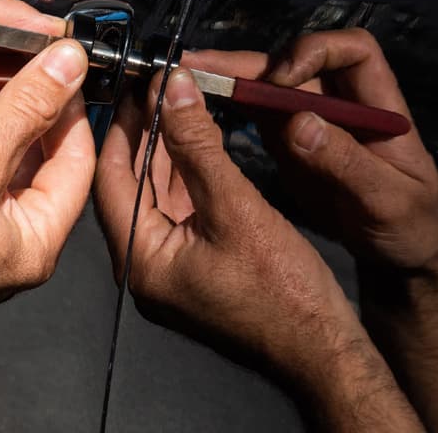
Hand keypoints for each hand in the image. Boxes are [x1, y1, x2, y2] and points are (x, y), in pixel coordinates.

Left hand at [94, 69, 371, 384]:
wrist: (326, 351)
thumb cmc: (285, 294)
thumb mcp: (236, 208)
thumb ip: (198, 146)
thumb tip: (173, 91)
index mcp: (140, 259)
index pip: (111, 178)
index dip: (123, 126)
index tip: (135, 86)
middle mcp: (143, 266)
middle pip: (130, 183)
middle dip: (144, 132)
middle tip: (154, 86)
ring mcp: (167, 268)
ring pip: (155, 194)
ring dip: (166, 149)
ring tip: (174, 101)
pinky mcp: (192, 266)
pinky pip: (178, 210)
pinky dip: (186, 174)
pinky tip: (196, 140)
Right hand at [185, 29, 437, 272]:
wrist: (399, 253)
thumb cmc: (408, 224)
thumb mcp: (387, 200)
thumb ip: (346, 162)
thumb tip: (298, 122)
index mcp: (379, 104)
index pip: (351, 50)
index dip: (314, 52)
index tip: (282, 79)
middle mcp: (341, 101)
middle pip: (293, 63)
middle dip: (247, 62)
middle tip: (196, 65)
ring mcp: (311, 117)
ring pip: (266, 84)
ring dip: (226, 79)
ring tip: (180, 80)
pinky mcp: (288, 138)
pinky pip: (254, 111)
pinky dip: (225, 105)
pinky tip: (191, 107)